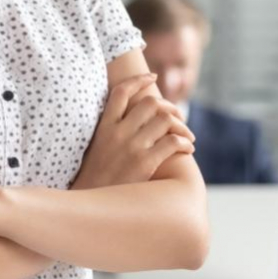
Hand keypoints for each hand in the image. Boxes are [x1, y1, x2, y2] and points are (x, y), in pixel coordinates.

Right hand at [71, 73, 194, 189]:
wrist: (90, 202)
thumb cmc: (95, 176)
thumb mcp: (96, 146)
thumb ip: (110, 130)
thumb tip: (131, 118)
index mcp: (104, 126)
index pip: (121, 91)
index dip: (138, 79)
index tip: (152, 76)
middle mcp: (118, 132)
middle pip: (150, 103)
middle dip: (169, 107)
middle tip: (178, 116)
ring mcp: (131, 147)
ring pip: (165, 120)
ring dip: (182, 126)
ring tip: (187, 137)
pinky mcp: (144, 163)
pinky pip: (172, 142)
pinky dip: (184, 143)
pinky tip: (187, 149)